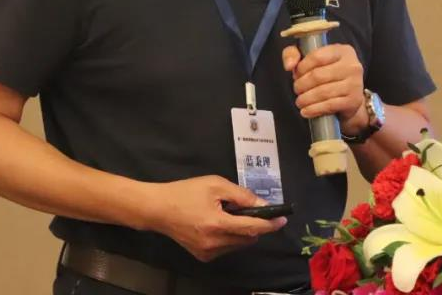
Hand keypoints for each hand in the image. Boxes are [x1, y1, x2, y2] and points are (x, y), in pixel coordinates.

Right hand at [146, 175, 286, 261]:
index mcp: (217, 224)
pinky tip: (216, 224)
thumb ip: (241, 196)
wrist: (158, 209)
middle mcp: (214, 243)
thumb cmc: (186, 192)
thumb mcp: (215, 185)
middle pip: (248, 238)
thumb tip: (263, 206)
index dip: (269, 224)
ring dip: (241, 231)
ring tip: (226, 214)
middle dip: (253, 225)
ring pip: (238, 244)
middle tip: (245, 209)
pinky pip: (227, 248)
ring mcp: (208, 253)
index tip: (283, 219)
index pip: (252, 228)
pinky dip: (230, 237)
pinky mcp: (203, 257)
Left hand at [282, 43, 366, 136]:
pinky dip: (314, 109)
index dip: (301, 67)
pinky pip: (329, 105)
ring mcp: (355, 84)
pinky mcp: (353, 101)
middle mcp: (352, 66)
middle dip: (301, 85)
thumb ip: (294, 53)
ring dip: (306, 99)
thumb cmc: (328, 75)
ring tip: (299, 101)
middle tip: (296, 89)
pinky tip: (306, 111)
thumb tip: (289, 65)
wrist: (349, 98)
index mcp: (342, 51)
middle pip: (318, 76)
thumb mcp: (311, 58)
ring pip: (323, 92)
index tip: (296, 74)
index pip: (317, 56)